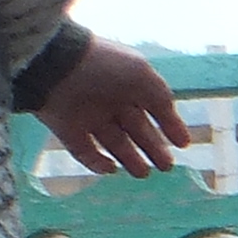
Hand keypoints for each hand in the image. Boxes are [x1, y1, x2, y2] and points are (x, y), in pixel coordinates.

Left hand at [36, 37, 191, 177]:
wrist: (54, 64)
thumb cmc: (104, 65)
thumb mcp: (143, 77)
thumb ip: (164, 103)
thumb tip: (180, 137)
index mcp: (128, 84)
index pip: (153, 108)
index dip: (170, 126)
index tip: (182, 145)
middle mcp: (110, 101)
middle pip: (136, 130)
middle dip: (153, 149)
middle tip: (166, 167)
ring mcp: (87, 116)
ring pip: (114, 144)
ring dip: (130, 160)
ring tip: (144, 173)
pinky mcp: (67, 130)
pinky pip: (85, 152)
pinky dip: (98, 163)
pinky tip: (112, 168)